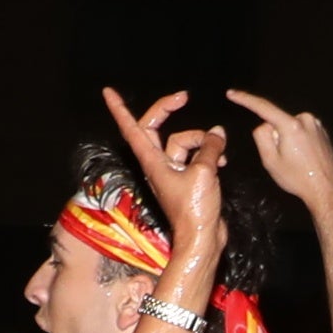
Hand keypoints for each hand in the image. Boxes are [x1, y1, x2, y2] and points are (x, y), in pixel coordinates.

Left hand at [95, 84, 227, 275]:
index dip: (120, 109)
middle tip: (184, 97)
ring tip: (219, 152)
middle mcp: (158, 164)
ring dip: (202, 140)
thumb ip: (210, 148)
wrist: (202, 239)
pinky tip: (223, 160)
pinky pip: (196, 156)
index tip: (109, 93)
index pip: (131, 128)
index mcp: (152, 161)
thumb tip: (217, 133)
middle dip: (168, 110)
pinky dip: (208, 154)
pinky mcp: (188, 179)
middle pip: (156, 128)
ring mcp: (172, 171)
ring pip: (184, 142)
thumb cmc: (194, 210)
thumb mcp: (203, 172)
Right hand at [223, 85, 332, 212]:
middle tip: (285, 161)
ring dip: (287, 140)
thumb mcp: (270, 161)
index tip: (231, 93)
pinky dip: (298, 142)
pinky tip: (305, 159)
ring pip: (289, 127)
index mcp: (291, 125)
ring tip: (297, 162)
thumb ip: (261, 137)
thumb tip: (264, 125)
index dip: (245, 99)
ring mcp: (316, 124)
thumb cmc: (298, 179)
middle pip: (277, 122)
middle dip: (275, 137)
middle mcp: (305, 119)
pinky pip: (300, 132)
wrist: (326, 190)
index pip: (263, 107)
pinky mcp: (322, 131)